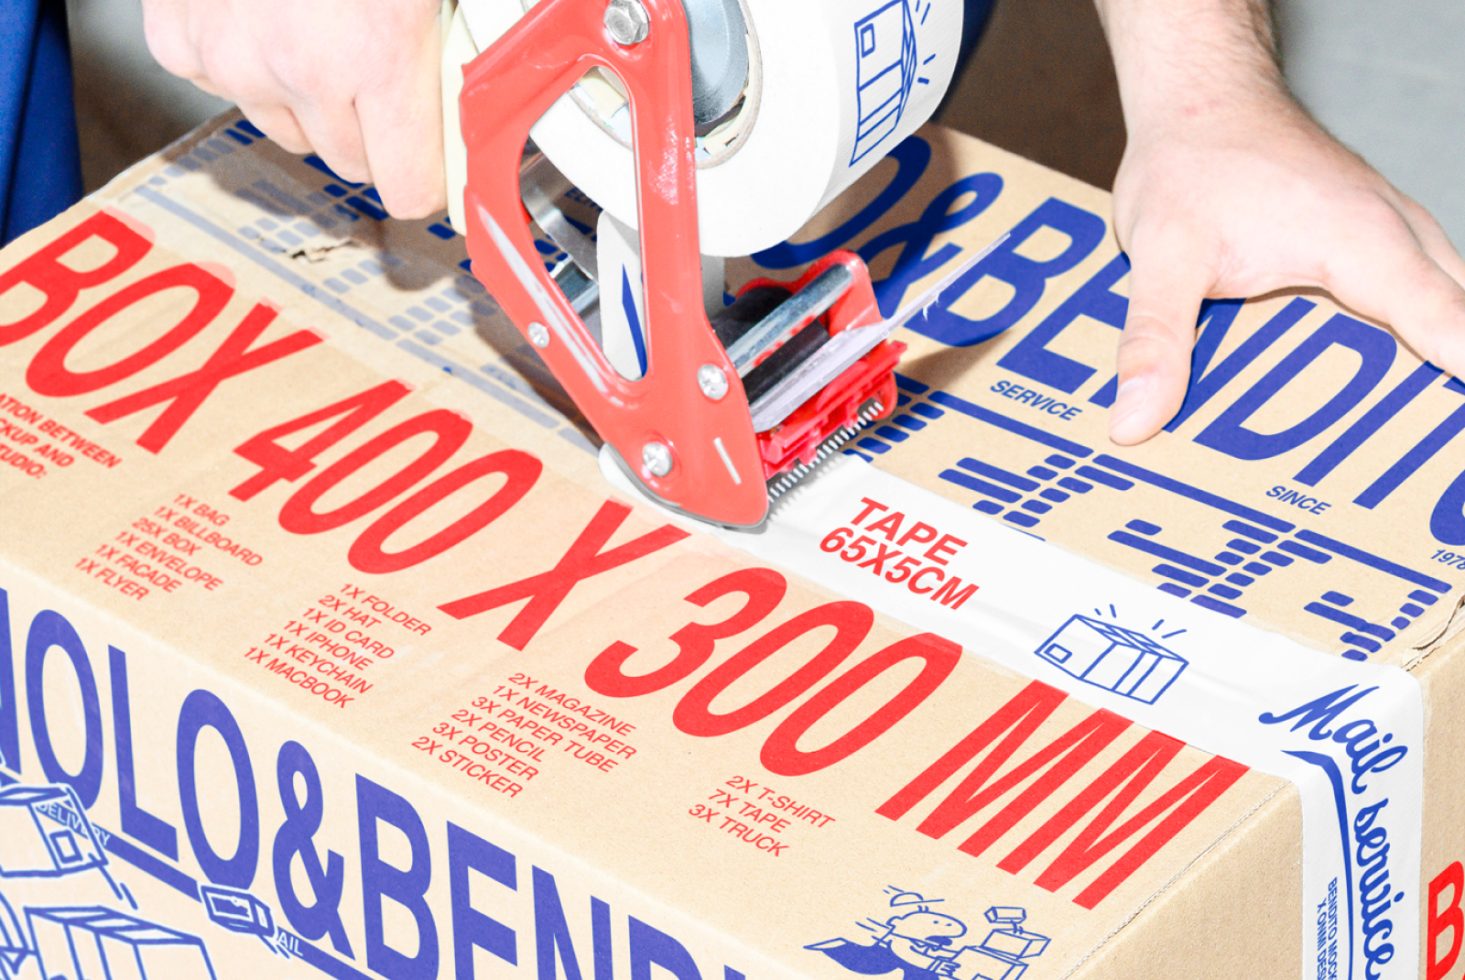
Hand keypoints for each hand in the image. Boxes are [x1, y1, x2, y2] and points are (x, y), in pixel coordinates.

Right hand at [141, 0, 446, 217]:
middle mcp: (303, 69)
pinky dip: (241, 63)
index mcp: (380, 52)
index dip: (422, 177)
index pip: (409, 189)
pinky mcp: (178, 41)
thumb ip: (444, 59)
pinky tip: (257, 17)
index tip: (428, 169)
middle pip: (348, 164)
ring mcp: (232, 59)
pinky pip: (222, 88)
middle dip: (367, 130)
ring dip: (303, 99)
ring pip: (286, 130)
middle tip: (370, 70)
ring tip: (313, 32)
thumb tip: (462, 126)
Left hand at [1108, 90, 1464, 443]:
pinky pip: (1416, 299)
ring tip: (1404, 448)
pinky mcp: (1377, 245)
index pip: (1442, 324)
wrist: (1202, 99)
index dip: (1459, 375)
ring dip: (1429, 367)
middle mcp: (1396, 236)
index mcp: (1361, 240)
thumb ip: (1155, 339)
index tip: (1455, 439)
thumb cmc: (1190, 163)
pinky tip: (1375, 396)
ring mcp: (1394, 238)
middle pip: (1454, 325)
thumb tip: (1137, 421)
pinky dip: (1408, 342)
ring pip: (1443, 310)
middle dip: (1442, 389)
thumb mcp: (1160, 254)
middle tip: (1424, 461)